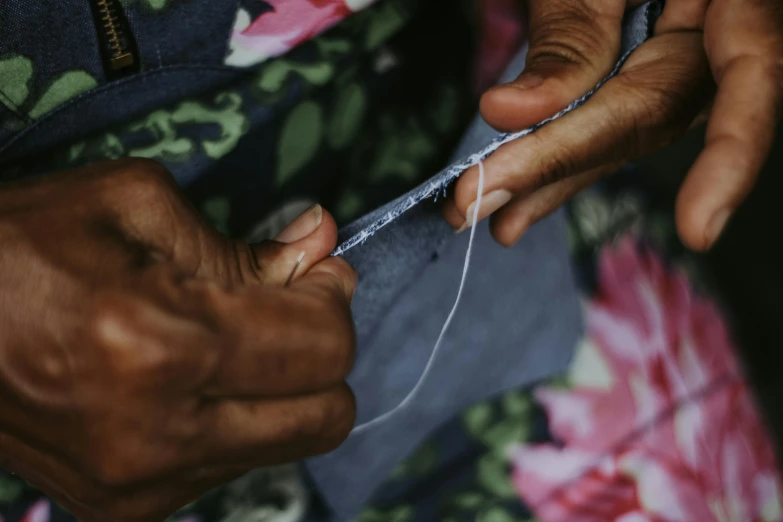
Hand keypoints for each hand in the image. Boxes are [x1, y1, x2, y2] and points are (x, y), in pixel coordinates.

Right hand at [0, 159, 356, 521]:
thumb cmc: (17, 244)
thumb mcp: (132, 203)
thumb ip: (244, 238)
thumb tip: (324, 241)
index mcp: (163, 344)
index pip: (324, 348)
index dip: (332, 297)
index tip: (313, 268)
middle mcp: (159, 436)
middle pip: (325, 416)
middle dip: (319, 353)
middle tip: (281, 306)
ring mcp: (140, 487)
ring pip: (285, 443)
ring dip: (277, 388)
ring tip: (218, 341)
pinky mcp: (124, 510)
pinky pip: (230, 465)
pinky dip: (231, 419)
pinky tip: (183, 382)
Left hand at [445, 0, 782, 250]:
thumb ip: (574, 33)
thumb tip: (516, 115)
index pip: (735, 81)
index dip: (726, 159)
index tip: (692, 227)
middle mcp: (718, 30)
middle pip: (653, 116)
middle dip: (562, 167)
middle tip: (481, 207)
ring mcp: (680, 49)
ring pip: (623, 125)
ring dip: (551, 175)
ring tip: (486, 212)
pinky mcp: (643, 58)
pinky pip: (608, 108)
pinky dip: (559, 144)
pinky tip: (516, 183)